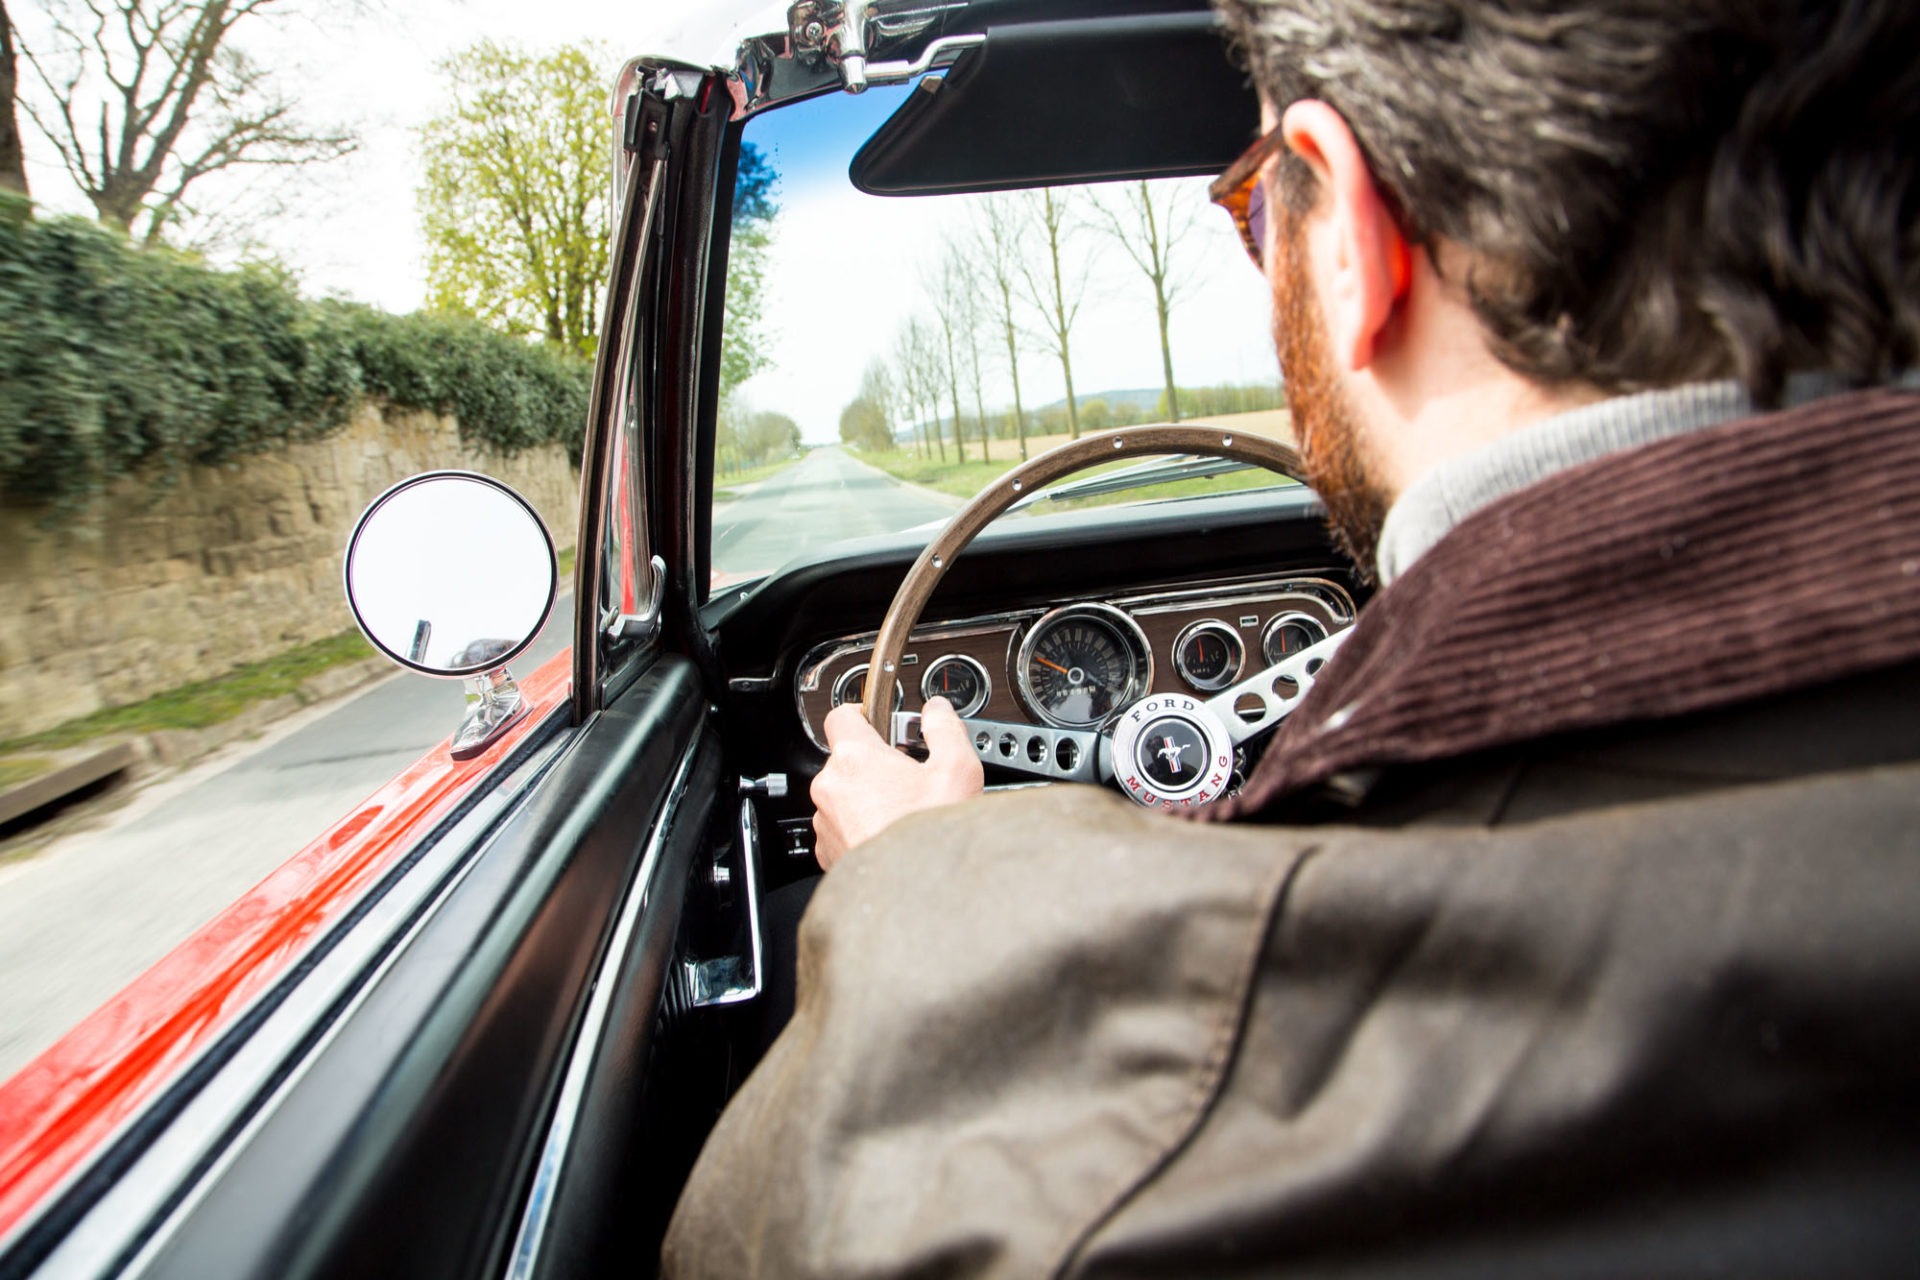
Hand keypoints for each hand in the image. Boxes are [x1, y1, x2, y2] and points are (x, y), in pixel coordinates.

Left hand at [810, 696, 984, 870]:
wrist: (915, 897)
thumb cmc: (929, 836)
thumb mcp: (956, 770)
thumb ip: (944, 729)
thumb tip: (936, 710)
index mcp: (855, 759)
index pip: (842, 716)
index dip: (864, 713)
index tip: (881, 722)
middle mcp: (831, 788)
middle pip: (847, 759)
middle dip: (875, 763)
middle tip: (909, 777)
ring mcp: (825, 822)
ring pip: (843, 795)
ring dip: (867, 798)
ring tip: (903, 812)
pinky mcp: (828, 851)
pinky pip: (841, 827)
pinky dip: (860, 827)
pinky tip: (891, 835)